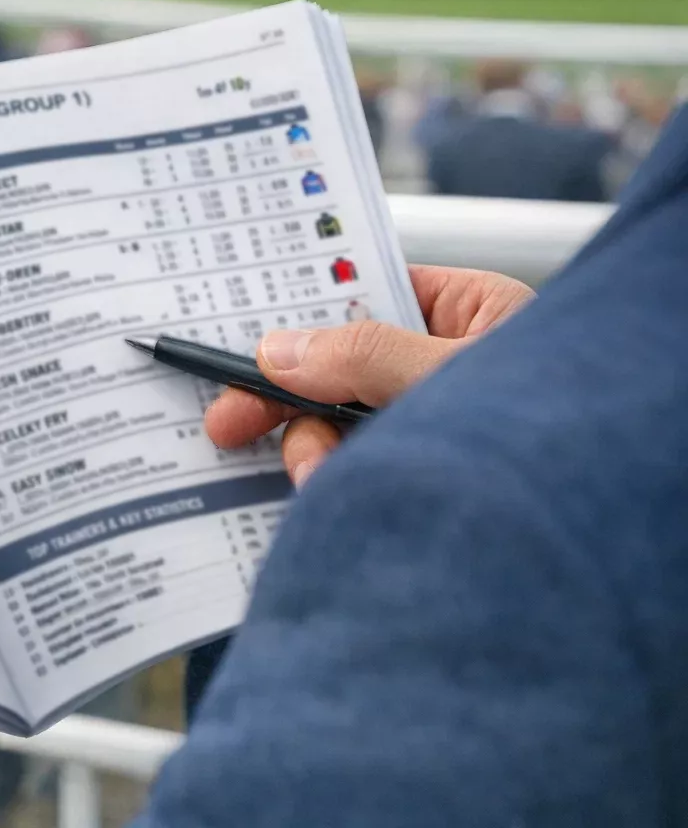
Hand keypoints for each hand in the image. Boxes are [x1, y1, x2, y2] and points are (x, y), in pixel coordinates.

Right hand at [205, 265, 533, 485]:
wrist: (612, 543)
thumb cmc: (558, 438)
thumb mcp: (451, 378)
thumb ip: (365, 356)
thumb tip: (281, 348)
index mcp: (469, 314)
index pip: (364, 294)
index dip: (298, 313)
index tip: (240, 341)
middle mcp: (445, 368)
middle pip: (337, 367)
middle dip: (288, 401)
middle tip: (225, 425)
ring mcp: (429, 430)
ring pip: (336, 428)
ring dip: (312, 454)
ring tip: (317, 480)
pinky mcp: (417, 484)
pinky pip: (348, 474)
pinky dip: (327, 487)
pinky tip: (329, 499)